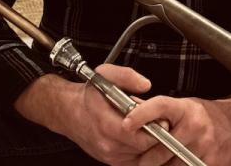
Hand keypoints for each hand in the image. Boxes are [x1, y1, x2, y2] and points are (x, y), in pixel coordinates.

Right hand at [14, 63, 161, 163]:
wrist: (70, 112)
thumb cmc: (88, 95)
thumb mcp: (106, 74)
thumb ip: (127, 76)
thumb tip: (145, 84)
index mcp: (105, 122)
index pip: (135, 133)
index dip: (152, 127)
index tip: (161, 118)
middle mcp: (107, 143)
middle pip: (141, 147)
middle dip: (154, 134)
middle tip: (160, 121)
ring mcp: (109, 155)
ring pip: (140, 156)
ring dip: (148, 143)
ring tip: (148, 126)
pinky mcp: (111, 161)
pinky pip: (134, 160)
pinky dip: (141, 150)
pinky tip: (140, 135)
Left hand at [122, 90, 230, 165]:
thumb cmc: (209, 115)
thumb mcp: (185, 106)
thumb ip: (158, 110)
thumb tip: (130, 107)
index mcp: (187, 109)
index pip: (160, 106)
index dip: (142, 115)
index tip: (126, 123)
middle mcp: (196, 127)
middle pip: (159, 149)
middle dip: (144, 157)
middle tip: (135, 157)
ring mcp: (203, 149)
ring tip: (154, 162)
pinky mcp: (209, 165)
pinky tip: (171, 165)